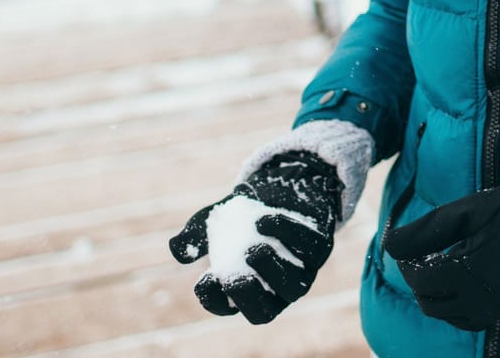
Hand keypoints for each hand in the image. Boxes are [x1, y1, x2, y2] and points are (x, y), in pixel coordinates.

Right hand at [169, 151, 343, 323]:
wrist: (281, 188)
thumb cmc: (243, 215)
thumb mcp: (213, 223)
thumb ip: (194, 237)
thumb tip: (178, 250)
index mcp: (248, 288)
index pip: (230, 308)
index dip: (216, 301)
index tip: (206, 278)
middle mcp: (276, 288)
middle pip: (264, 313)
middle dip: (248, 298)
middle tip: (234, 277)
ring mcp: (302, 270)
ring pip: (294, 288)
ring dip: (273, 270)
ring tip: (254, 248)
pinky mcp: (321, 247)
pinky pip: (310, 249)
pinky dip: (288, 235)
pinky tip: (266, 220)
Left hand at [386, 167, 499, 330]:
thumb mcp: (464, 212)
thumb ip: (423, 231)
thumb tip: (388, 247)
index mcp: (469, 269)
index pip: (422, 280)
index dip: (407, 267)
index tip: (406, 255)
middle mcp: (485, 296)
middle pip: (433, 305)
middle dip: (420, 286)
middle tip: (420, 266)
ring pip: (455, 318)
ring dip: (441, 301)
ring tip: (440, 278)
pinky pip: (480, 319)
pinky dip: (465, 308)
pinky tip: (464, 289)